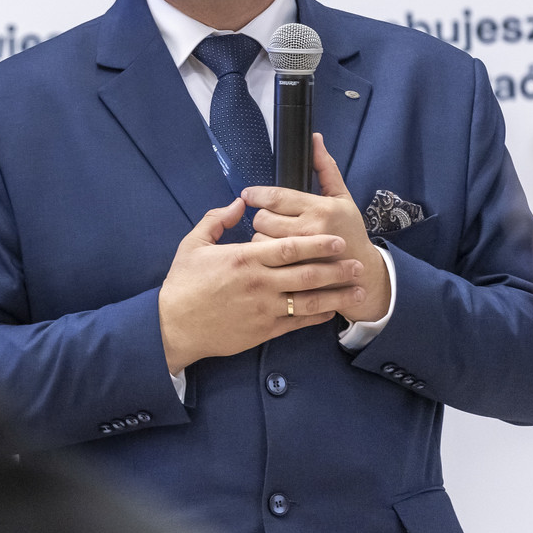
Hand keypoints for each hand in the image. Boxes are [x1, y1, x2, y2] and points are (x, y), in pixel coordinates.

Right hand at [158, 197, 366, 373]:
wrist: (174, 326)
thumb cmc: (183, 283)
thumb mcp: (193, 244)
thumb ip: (217, 220)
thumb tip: (240, 203)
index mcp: (244, 258)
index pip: (290, 248)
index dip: (318, 243)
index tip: (338, 239)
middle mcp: (259, 284)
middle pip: (307, 273)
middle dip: (336, 268)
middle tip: (359, 262)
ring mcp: (264, 309)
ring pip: (309, 301)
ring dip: (336, 294)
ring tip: (358, 290)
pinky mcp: (263, 330)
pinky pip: (297, 323)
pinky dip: (317, 316)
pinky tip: (331, 310)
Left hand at [243, 134, 391, 324]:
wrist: (361, 273)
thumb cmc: (350, 231)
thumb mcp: (342, 197)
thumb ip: (325, 168)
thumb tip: (315, 139)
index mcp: (320, 209)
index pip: (276, 197)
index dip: (256, 194)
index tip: (248, 194)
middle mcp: (309, 231)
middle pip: (262, 218)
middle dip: (261, 217)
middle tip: (268, 219)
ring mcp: (301, 255)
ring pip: (259, 239)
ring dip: (261, 237)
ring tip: (274, 238)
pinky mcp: (293, 273)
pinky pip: (265, 260)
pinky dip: (264, 256)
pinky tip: (274, 255)